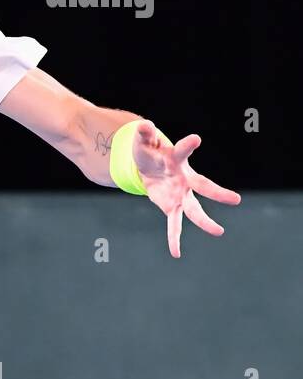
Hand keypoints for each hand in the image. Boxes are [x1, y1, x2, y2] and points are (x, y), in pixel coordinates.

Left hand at [131, 121, 241, 258]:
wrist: (147, 168)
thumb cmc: (149, 152)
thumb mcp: (143, 142)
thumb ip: (145, 134)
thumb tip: (143, 125)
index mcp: (178, 158)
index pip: (184, 150)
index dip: (188, 145)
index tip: (195, 140)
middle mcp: (185, 179)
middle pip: (204, 186)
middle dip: (218, 193)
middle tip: (236, 199)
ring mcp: (181, 194)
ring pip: (195, 210)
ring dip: (205, 221)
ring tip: (218, 231)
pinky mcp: (171, 206)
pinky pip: (174, 224)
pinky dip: (174, 238)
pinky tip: (175, 253)